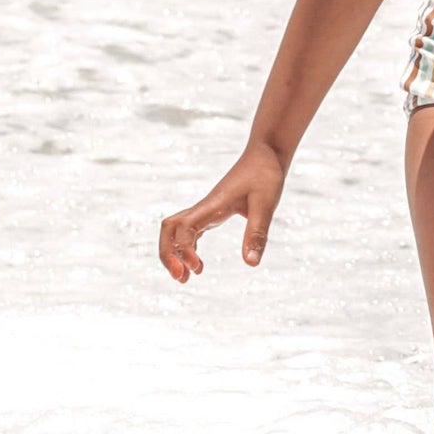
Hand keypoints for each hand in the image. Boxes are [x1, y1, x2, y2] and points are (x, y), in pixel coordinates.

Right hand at [158, 145, 285, 281]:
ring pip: (176, 230)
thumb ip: (257, 233)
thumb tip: (251, 264)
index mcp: (212, 205)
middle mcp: (204, 207)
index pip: (184, 229)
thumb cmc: (265, 175)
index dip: (184, 250)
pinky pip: (190, 231)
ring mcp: (206, 209)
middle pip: (169, 229)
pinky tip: (197, 264)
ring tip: (185, 278)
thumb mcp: (266, 204)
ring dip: (174, 254)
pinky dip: (187, 248)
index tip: (198, 268)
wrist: (266, 154)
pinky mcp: (213, 212)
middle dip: (167, 254)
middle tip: (181, 278)